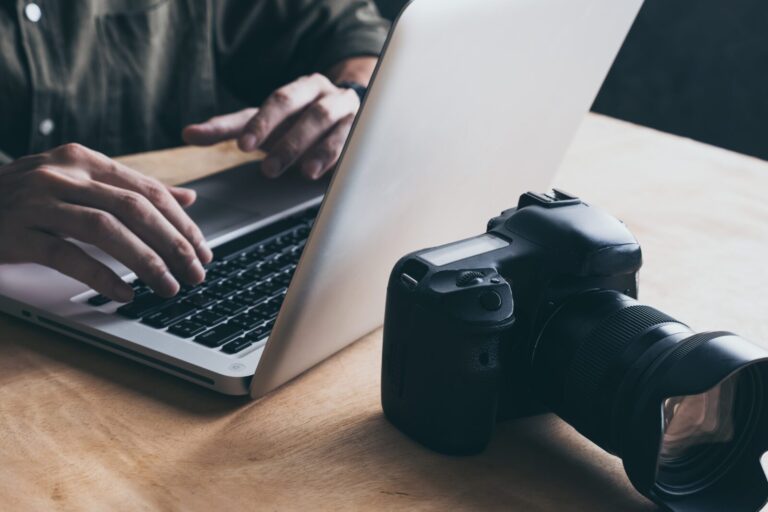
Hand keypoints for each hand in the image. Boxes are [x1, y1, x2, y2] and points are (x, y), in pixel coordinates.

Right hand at [0, 144, 212, 300]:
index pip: (147, 190)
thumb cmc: (24, 200)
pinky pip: (67, 256)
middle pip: (133, 208)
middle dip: (173, 243)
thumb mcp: (78, 185)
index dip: (182, 222)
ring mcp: (36, 201)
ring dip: (146, 261)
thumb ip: (130, 190)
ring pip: (105, 229)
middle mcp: (61, 175)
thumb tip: (188, 198)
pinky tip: (125, 294)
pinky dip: (101, 276)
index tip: (203, 249)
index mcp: (82, 161)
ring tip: (169, 287)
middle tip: (196, 272)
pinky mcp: (15, 232)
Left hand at [183, 73, 360, 179]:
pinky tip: (328, 176)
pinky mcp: (365, 138)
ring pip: (338, 129)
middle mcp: (330, 97)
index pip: (282, 100)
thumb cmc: (296, 121)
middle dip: (290, 141)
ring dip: (319, 151)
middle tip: (268, 168)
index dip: (263, 122)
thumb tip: (187, 134)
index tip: (243, 146)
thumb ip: (228, 128)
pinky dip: (342, 161)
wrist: (346, 115)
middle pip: (312, 113)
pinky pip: (357, 147)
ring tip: (303, 173)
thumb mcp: (263, 122)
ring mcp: (352, 117)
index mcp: (303, 88)